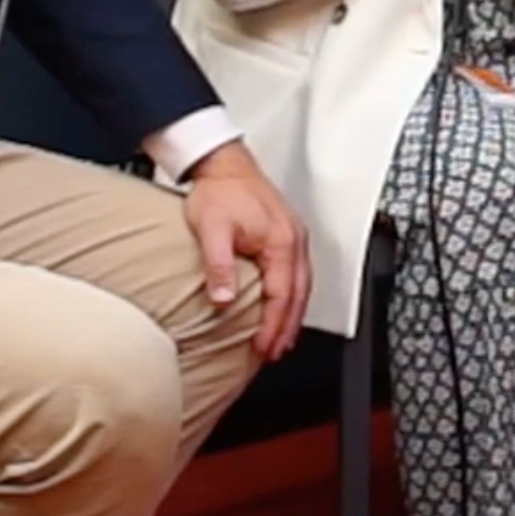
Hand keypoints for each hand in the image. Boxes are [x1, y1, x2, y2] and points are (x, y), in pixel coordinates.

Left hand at [179, 143, 308, 360]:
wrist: (223, 163)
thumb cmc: (220, 190)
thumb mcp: (212, 229)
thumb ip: (219, 266)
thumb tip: (224, 299)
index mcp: (281, 242)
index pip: (281, 296)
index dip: (273, 326)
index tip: (263, 347)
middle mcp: (295, 241)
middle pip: (298, 295)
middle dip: (288, 328)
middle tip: (276, 353)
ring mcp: (294, 237)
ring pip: (302, 286)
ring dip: (293, 315)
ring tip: (281, 338)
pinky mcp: (288, 234)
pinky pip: (298, 273)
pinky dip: (293, 296)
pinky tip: (283, 304)